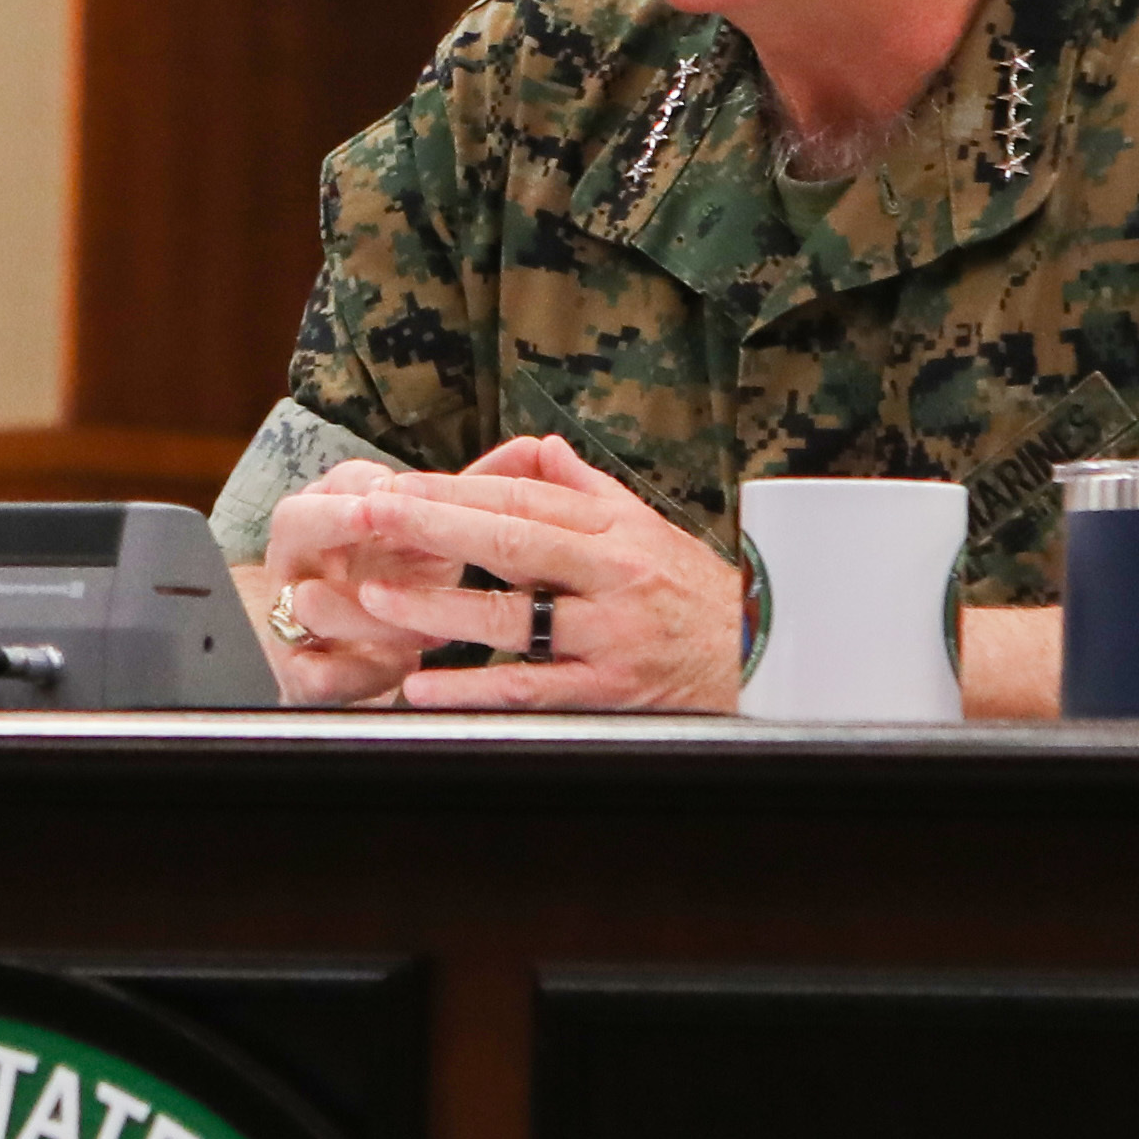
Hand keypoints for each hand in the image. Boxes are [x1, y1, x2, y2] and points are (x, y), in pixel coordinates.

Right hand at [246, 462, 423, 705]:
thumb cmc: (394, 590)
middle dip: (332, 518)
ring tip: (432, 629)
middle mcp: (297, 561)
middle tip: (370, 518)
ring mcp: (288, 615)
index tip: (388, 486)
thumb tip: (457, 489)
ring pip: (312, 603)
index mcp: (333, 522)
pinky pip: (326, 673)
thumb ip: (429, 520)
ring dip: (378, 616)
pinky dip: (373, 670)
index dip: (358, 484)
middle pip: (293, 522)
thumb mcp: (417, 550)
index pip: (334, 483)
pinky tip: (406, 664)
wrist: (363, 664)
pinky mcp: (300, 675)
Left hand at [264, 434, 744, 713]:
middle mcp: (614, 575)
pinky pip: (533, 688)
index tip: (395, 485)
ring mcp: (612, 635)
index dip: (455, 489)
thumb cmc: (704, 597)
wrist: (769, 660)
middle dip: (434, 524)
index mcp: (618, 530)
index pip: (524, 500)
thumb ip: (592, 489)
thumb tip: (540, 447)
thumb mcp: (654, 531)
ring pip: (516, 616)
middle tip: (369, 513)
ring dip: (441, 607)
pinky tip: (424, 687)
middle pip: (511, 542)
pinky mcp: (612, 691)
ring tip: (376, 597)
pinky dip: (475, 687)